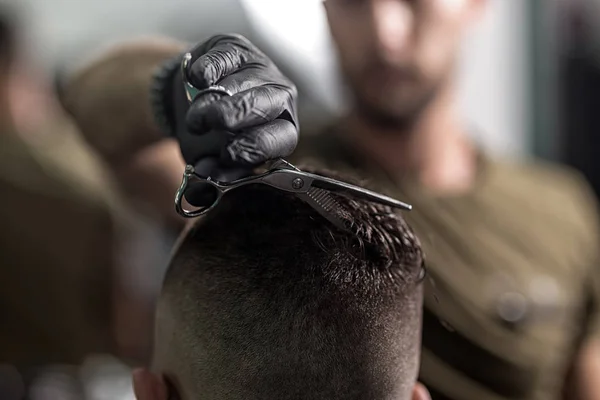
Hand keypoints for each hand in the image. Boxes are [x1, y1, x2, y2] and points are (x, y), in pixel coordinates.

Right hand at [166, 34, 298, 204]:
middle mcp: (279, 99)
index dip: (254, 148)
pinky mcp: (236, 48)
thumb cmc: (207, 139)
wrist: (188, 100)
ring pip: (243, 82)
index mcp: (280, 133)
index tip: (227, 155)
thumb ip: (206, 180)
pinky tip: (195, 82)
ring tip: (193, 116)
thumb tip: (200, 192)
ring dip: (211, 100)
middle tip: (201, 125)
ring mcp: (260, 69)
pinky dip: (207, 71)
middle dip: (232, 116)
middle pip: (265, 104)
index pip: (279, 140)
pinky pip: (224, 57)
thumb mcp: (207, 162)